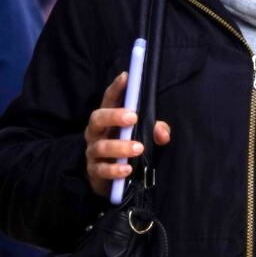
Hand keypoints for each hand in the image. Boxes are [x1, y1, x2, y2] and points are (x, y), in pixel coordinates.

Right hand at [83, 72, 171, 196]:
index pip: (109, 99)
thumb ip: (155, 130)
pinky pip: (101, 170)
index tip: (126, 76)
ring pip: (101, 146)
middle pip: (97, 118)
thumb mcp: (142, 136)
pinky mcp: (94, 171)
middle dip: (114, 116)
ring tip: (138, 148)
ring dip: (120, 146)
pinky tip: (127, 170)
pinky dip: (115, 170)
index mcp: (107, 119)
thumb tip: (162, 132)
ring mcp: (92, 151)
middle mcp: (96, 132)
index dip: (117, 87)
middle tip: (133, 117)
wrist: (107, 179)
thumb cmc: (125, 148)